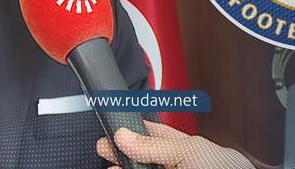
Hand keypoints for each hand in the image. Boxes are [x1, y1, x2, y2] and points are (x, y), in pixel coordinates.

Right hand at [96, 120, 255, 168]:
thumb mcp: (190, 152)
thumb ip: (156, 145)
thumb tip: (126, 134)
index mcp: (187, 149)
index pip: (152, 135)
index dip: (131, 131)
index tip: (112, 130)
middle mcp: (178, 164)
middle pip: (144, 156)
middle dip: (123, 152)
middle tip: (104, 150)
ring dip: (125, 167)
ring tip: (112, 166)